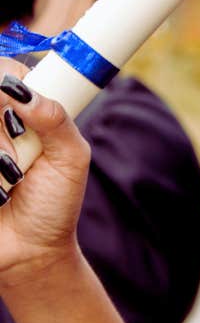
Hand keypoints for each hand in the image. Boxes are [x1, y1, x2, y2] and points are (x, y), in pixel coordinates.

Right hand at [0, 61, 90, 282]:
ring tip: (9, 182)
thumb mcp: (70, 158)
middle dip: (5, 130)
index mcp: (20, 110)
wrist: (29, 252)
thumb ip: (56, 118)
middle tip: (17, 162)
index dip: (8, 82)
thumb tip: (23, 91)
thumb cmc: (54, 204)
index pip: (4, 70)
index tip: (21, 117)